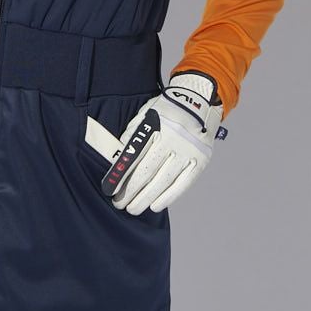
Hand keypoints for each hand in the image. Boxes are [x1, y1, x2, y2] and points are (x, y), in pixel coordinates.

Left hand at [102, 70, 224, 214]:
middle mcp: (172, 139)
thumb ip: (133, 134)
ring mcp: (187, 151)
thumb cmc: (166, 110)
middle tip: (120, 204)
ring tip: (134, 208)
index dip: (121, 174)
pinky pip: (184, 183)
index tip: (110, 189)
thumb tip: (120, 158)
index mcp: (156, 126)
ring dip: (147, 198)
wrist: (199, 102)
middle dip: (131, 191)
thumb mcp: (146, 114)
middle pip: (147, 171)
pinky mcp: (200, 160)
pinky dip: (169, 197)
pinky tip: (156, 206)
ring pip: (164, 180)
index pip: (134, 155)